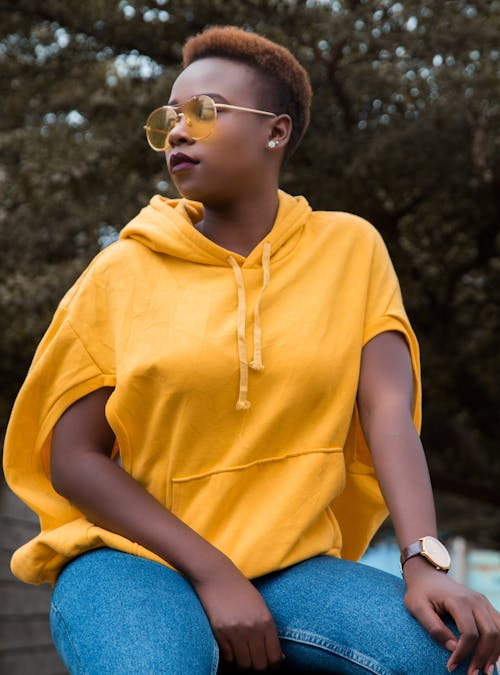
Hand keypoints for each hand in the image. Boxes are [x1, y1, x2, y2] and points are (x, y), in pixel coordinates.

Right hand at [191, 560, 283, 670]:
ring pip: (243, 664)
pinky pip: (228, 657)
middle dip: (259, 667)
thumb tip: (279, 657)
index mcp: (266, 621)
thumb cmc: (240, 590)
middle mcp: (253, 628)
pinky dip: (230, 657)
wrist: (216, 575)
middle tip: (255, 662)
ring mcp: (235, 631)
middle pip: (259, 665)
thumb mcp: (260, 606)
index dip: (273, 667)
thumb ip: (269, 630)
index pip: (274, 657)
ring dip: (244, 663)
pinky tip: (231, 648)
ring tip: (243, 656)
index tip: (270, 667)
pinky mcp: (219, 633)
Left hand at [403, 556, 499, 674]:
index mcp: (458, 600)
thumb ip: (433, 627)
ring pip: (499, 631)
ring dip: (495, 652)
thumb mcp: (417, 608)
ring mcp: (482, 601)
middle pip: (490, 633)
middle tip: (471, 674)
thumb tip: (452, 647)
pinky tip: (491, 656)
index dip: (463, 653)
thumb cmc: (419, 592)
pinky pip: (499, 625)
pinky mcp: (485, 605)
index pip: (469, 633)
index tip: (451, 666)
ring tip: (485, 670)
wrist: (426, 575)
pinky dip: (498, 642)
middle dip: (482, 657)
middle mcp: (475, 600)